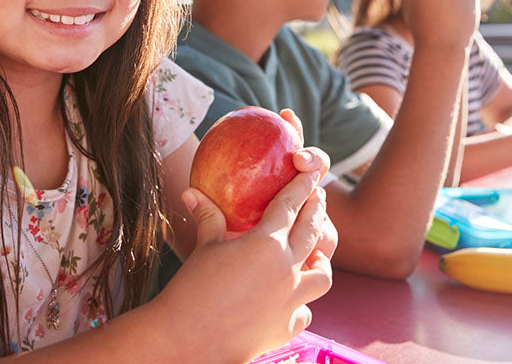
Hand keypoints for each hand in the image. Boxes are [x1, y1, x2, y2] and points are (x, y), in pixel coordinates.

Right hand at [151, 114, 335, 361]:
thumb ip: (208, 217)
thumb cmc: (191, 288)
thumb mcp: (203, 247)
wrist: (188, 340)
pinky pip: (305, 310)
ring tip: (314, 252)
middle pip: (313, 232)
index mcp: (267, 243)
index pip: (291, 205)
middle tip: (317, 197)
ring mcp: (291, 301)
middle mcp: (287, 269)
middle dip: (317, 211)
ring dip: (320, 260)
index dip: (302, 185)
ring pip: (323, 275)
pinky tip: (291, 298)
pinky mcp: (286, 327)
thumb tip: (192, 192)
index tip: (311, 172)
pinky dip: (300, 302)